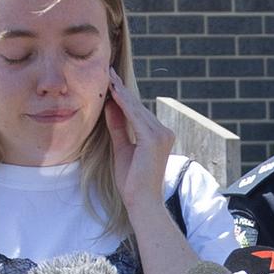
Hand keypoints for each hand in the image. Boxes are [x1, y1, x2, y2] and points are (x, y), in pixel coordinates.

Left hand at [103, 67, 175, 209]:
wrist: (141, 201)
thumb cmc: (132, 180)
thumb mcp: (121, 148)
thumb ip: (118, 128)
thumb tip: (110, 107)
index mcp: (158, 135)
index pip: (137, 112)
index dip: (124, 97)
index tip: (112, 82)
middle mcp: (164, 132)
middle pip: (138, 107)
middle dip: (122, 90)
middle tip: (109, 72)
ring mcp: (161, 135)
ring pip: (137, 109)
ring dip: (122, 93)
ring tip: (109, 78)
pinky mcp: (154, 139)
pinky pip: (136, 117)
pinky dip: (125, 105)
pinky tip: (115, 93)